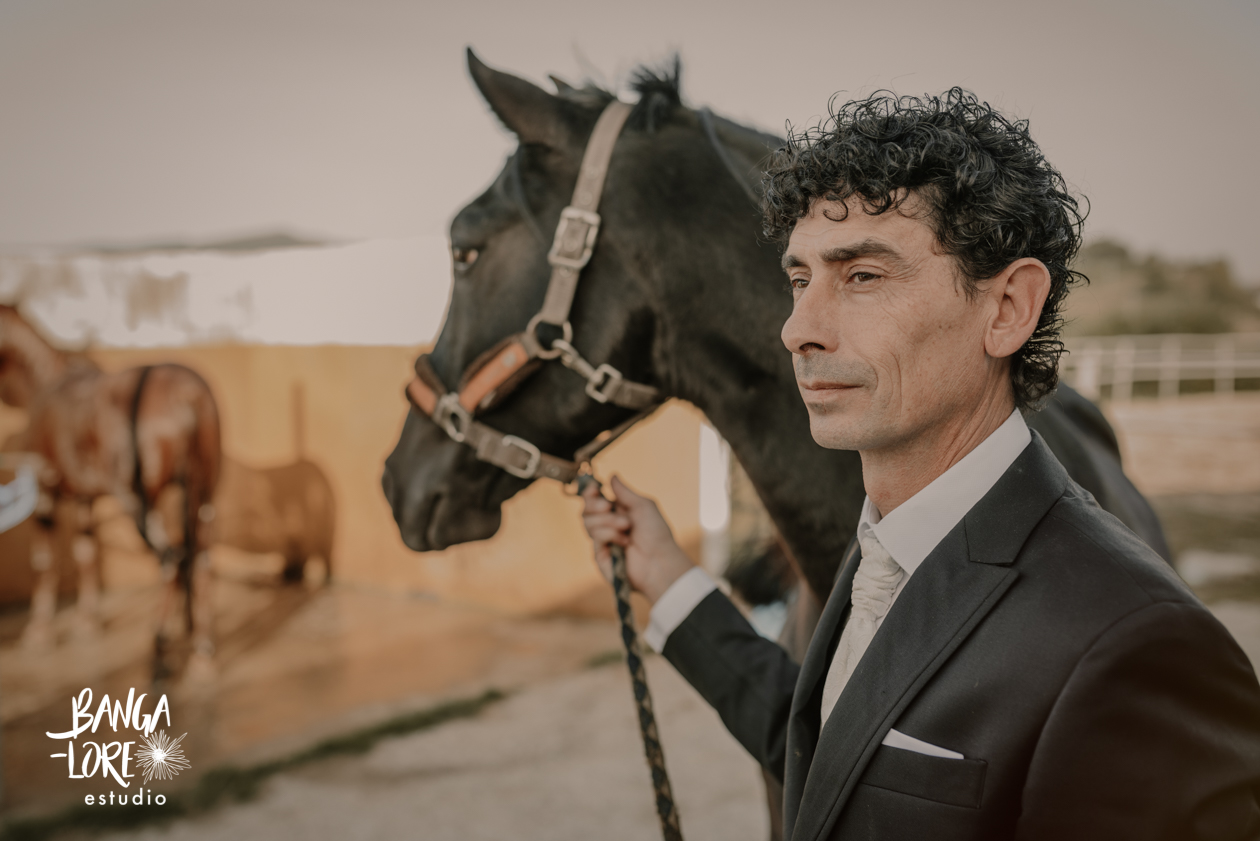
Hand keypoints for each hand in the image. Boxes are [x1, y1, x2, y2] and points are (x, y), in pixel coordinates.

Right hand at [580, 475, 696, 604]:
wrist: (660, 561)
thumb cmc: (657, 534)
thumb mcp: (643, 506)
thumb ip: (625, 492)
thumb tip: (612, 475)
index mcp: (618, 512)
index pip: (594, 499)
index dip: (590, 492)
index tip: (595, 488)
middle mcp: (608, 525)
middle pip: (585, 509)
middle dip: (594, 504)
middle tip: (608, 507)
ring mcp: (603, 541)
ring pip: (588, 522)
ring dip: (608, 521)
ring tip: (626, 526)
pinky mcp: (600, 555)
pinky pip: (596, 537)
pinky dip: (610, 534)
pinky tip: (625, 541)